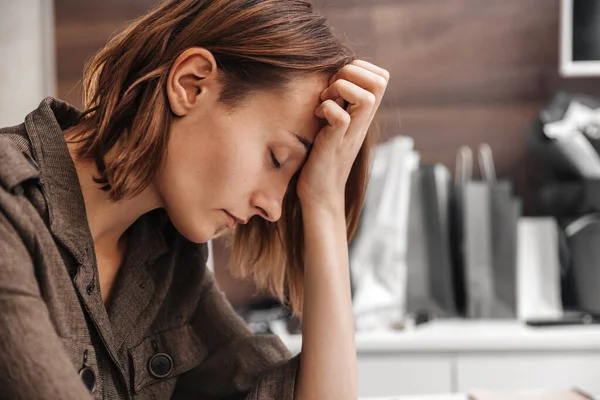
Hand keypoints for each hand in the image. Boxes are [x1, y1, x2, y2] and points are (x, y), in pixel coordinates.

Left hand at [296, 60, 388, 210]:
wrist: (320, 194)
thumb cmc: (322, 158)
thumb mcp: (336, 125)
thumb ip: (341, 104)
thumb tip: (334, 77)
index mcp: (364, 115)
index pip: (381, 76)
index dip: (361, 68)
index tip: (339, 81)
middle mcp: (362, 122)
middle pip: (380, 81)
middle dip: (351, 73)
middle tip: (331, 90)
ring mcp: (351, 134)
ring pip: (366, 97)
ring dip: (340, 90)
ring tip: (323, 103)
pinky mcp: (335, 145)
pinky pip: (340, 117)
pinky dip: (326, 109)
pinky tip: (317, 118)